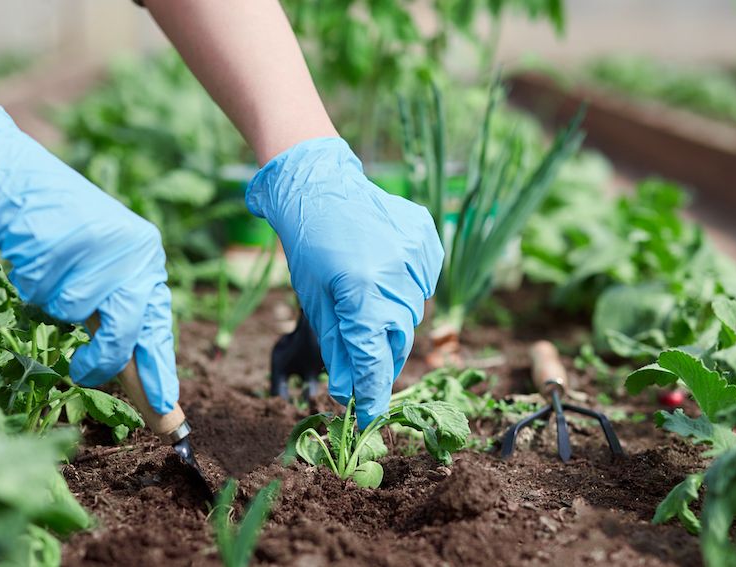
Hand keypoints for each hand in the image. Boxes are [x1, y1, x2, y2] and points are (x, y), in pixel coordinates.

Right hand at [0, 104, 177, 413]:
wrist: (20, 183)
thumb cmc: (62, 238)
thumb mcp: (103, 272)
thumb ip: (120, 314)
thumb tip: (131, 374)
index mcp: (149, 261)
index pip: (158, 326)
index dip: (159, 370)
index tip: (166, 410)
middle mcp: (137, 250)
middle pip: (127, 326)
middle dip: (103, 358)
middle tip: (82, 374)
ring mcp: (103, 244)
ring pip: (77, 310)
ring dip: (55, 303)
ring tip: (52, 272)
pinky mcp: (66, 238)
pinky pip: (44, 290)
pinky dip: (33, 283)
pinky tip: (35, 255)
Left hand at [247, 137, 442, 425]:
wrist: (320, 185)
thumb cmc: (309, 246)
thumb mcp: (315, 301)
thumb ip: (338, 347)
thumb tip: (350, 390)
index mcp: (360, 291)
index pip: (374, 358)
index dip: (372, 392)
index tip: (369, 415)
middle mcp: (395, 273)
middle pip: (399, 339)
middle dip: (381, 357)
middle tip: (366, 365)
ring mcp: (416, 254)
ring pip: (413, 312)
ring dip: (393, 319)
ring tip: (369, 299)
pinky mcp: (427, 239)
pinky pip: (424, 282)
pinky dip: (407, 288)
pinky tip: (384, 273)